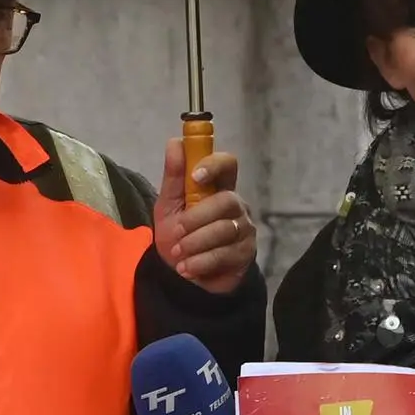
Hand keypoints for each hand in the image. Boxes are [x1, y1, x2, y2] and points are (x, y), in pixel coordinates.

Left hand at [155, 143, 255, 295]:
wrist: (183, 272)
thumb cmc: (178, 234)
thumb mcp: (168, 206)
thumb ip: (173, 177)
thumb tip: (175, 143)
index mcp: (218, 187)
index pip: (228, 164)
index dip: (214, 165)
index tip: (196, 176)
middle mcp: (236, 205)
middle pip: (227, 201)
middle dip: (196, 218)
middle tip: (176, 232)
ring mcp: (244, 229)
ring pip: (225, 230)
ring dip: (195, 243)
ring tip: (178, 254)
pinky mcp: (246, 253)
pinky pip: (225, 254)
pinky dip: (200, 262)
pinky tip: (187, 268)